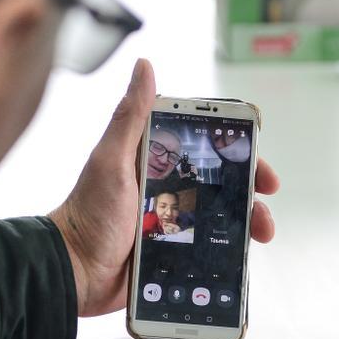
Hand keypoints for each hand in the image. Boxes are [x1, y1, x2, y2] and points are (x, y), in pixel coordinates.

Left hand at [50, 59, 280, 315]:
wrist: (73, 272)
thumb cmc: (86, 215)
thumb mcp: (110, 161)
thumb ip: (130, 116)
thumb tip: (144, 66)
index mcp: (153, 160)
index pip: (202, 143)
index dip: (231, 145)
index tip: (251, 151)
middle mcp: (165, 187)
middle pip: (220, 180)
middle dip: (248, 185)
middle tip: (265, 194)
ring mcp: (172, 220)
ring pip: (221, 215)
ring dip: (246, 220)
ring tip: (261, 231)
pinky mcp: (173, 250)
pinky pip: (209, 246)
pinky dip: (229, 248)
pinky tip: (242, 253)